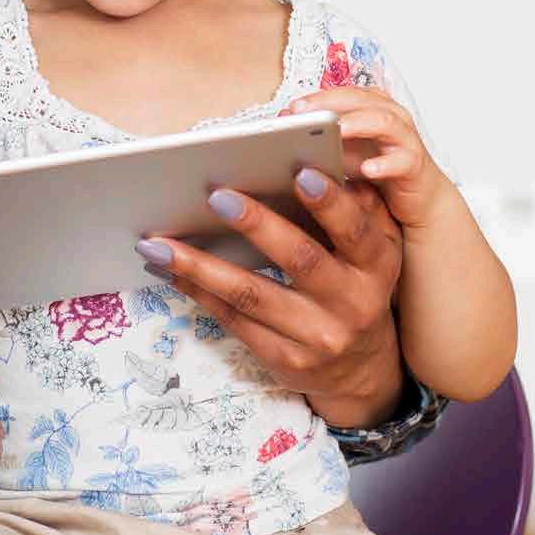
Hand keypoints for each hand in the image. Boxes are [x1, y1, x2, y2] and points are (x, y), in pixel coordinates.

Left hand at [140, 171, 406, 427]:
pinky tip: (170, 271)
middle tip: (217, 195)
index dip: (330, 203)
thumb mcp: (375, 253)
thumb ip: (360, 211)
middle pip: (300, 260)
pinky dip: (198, 292)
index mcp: (376, 267)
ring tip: (158, 243)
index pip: (356, 231)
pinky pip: (234, 320)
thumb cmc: (358, 290)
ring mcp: (317, 336)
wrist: (361, 370)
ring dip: (200, 266)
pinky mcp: (285, 359)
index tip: (300, 172)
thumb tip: (330, 164)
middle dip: (257, 225)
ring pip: (252, 296)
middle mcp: (352, 304)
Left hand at [292, 88, 454, 231]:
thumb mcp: (344, 155)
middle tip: (304, 113)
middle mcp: (389, 116)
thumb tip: (283, 132)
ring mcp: (404, 138)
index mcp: (370, 108)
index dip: (316, 97)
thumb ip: (320, 142)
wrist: (418, 199)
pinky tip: (368, 170)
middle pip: (360, 99)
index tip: (291, 108)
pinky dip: (385, 163)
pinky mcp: (415, 164)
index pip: (341, 93)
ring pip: (383, 121)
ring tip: (335, 131)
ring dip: (358, 124)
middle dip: (330, 104)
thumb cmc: (379, 171)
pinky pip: (402, 160)